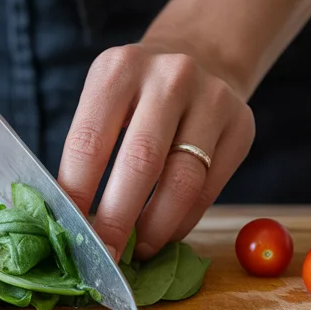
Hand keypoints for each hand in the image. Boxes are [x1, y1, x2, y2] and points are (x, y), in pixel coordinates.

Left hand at [58, 43, 255, 259]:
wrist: (201, 54)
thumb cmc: (138, 91)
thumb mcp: (106, 98)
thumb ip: (89, 150)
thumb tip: (70, 221)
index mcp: (119, 69)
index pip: (89, 142)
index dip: (77, 194)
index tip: (69, 233)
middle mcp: (170, 77)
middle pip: (140, 163)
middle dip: (117, 220)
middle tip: (104, 255)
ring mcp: (212, 99)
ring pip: (183, 182)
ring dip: (156, 227)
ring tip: (138, 250)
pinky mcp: (241, 125)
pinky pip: (210, 188)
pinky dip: (184, 220)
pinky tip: (166, 232)